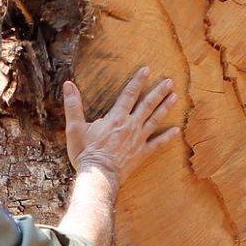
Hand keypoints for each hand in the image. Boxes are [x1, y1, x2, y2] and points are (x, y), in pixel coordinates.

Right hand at [62, 67, 179, 183]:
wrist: (98, 176)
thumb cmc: (85, 152)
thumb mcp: (74, 127)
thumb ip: (73, 105)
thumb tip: (68, 84)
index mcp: (116, 118)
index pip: (129, 94)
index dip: (138, 81)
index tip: (146, 70)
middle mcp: (130, 125)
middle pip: (147, 104)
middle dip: (158, 91)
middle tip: (170, 81)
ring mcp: (138, 140)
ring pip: (155, 120)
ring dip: (166, 107)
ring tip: (175, 96)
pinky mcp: (142, 153)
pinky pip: (158, 144)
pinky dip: (167, 137)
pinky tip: (177, 131)